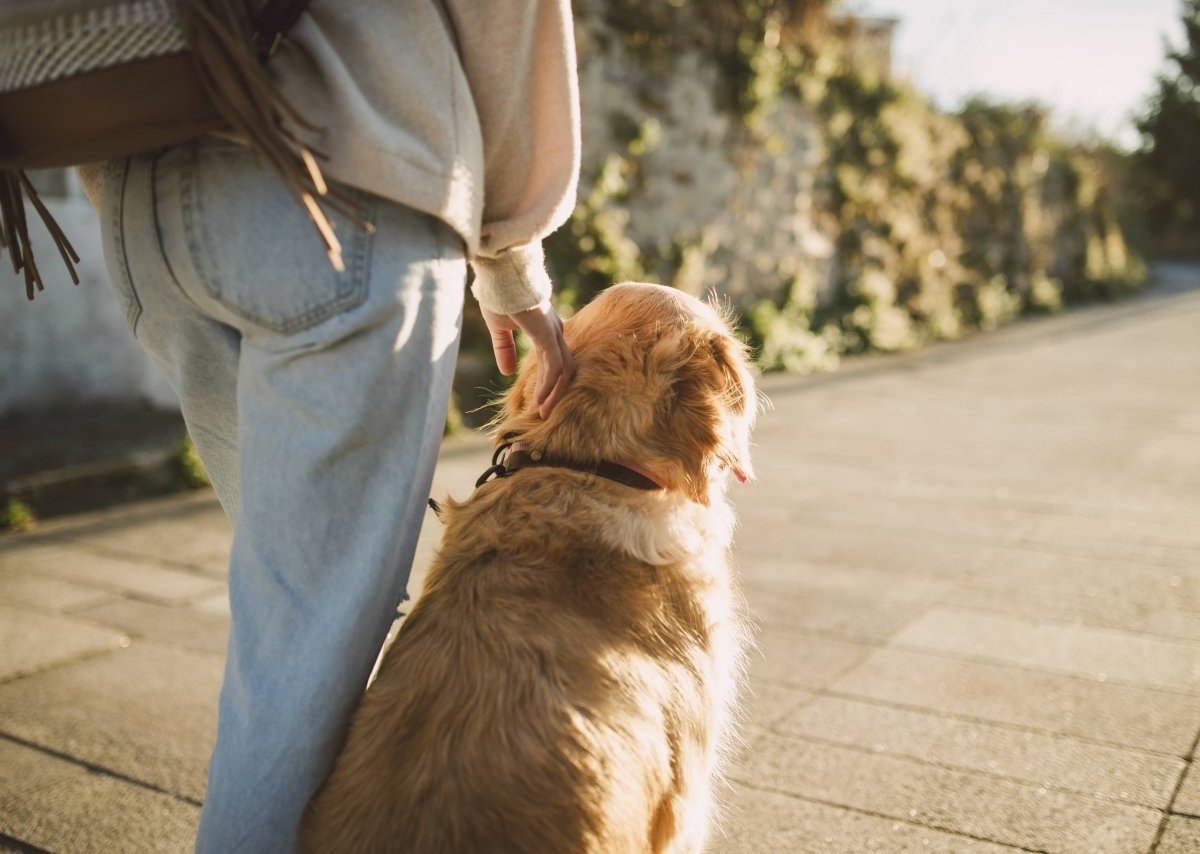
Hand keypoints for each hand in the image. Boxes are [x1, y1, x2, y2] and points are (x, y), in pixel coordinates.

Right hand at [481, 301, 573, 418]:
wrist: (500, 275)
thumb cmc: (499, 294)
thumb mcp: (499, 328)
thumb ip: (504, 348)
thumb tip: (508, 372)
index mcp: (546, 328)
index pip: (554, 359)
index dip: (547, 381)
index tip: (537, 400)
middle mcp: (554, 331)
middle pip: (564, 367)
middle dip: (555, 392)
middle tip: (545, 413)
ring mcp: (552, 332)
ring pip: (562, 370)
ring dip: (552, 394)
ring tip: (542, 413)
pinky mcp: (546, 334)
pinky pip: (554, 366)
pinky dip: (548, 386)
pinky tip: (538, 400)